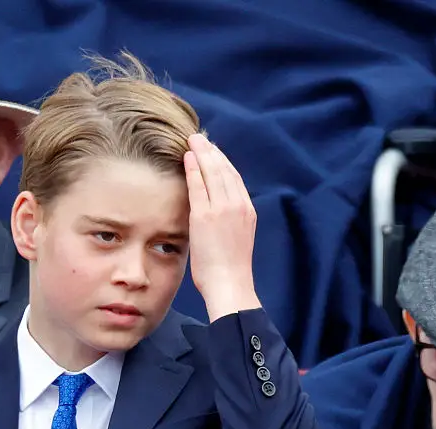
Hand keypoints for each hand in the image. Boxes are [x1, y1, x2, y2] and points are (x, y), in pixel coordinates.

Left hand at [184, 133, 259, 320]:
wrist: (230, 284)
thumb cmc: (230, 269)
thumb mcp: (236, 238)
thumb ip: (228, 221)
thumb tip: (214, 214)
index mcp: (247, 211)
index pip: (234, 178)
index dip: (223, 161)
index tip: (212, 151)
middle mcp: (238, 206)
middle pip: (225, 170)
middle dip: (212, 151)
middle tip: (200, 138)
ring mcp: (223, 209)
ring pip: (213, 172)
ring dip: (203, 153)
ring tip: (192, 140)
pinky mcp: (206, 216)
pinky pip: (199, 185)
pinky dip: (194, 168)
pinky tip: (187, 157)